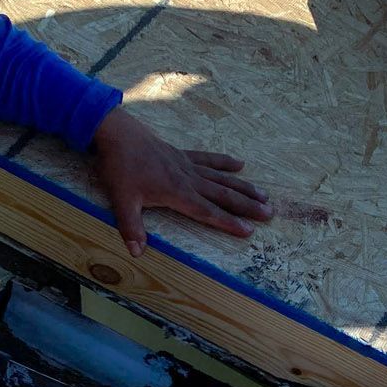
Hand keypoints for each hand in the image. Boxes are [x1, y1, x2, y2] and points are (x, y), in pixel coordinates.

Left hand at [92, 103, 272, 257]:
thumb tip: (137, 252)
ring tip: (264, 196)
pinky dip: (225, 163)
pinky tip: (240, 165)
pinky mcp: (182, 155)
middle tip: (269, 213)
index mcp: (177, 193)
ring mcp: (187, 165)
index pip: (208, 212)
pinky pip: (209, 160)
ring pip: (221, 178)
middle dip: (246, 206)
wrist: (117, 133)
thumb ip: (131, 227)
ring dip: (243, 188)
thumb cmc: (119, 168)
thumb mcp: (122, 201)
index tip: (248, 231)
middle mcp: (188, 179)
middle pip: (223, 195)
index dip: (228, 222)